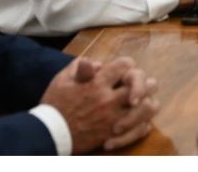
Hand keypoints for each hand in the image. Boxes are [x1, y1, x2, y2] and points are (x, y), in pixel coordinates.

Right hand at [41, 57, 156, 153]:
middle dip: (144, 82)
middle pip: (142, 85)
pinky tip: (141, 120)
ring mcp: (113, 118)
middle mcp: (108, 100)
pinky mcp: (114, 134)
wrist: (49, 134)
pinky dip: (144, 123)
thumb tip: (98, 63)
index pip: (125, 65)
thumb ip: (80, 66)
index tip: (123, 69)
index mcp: (97, 84)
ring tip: (145, 101)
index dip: (126, 64)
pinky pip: (140, 128)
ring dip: (148, 102)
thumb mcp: (62, 80)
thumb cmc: (55, 105)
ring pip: (147, 107)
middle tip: (144, 84)